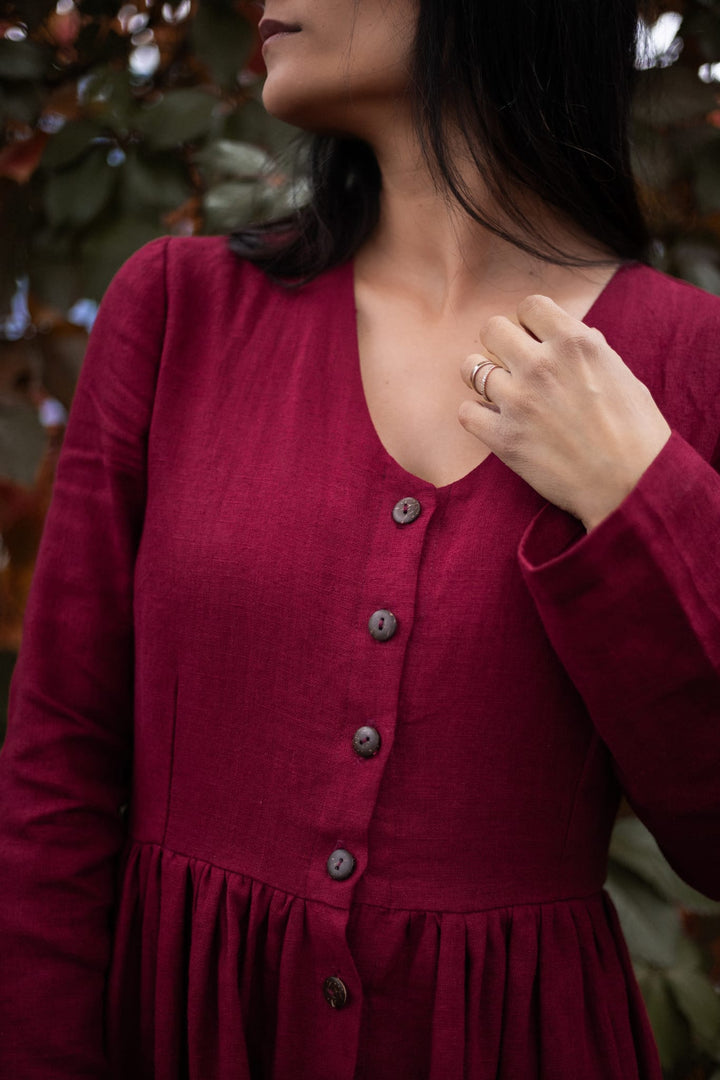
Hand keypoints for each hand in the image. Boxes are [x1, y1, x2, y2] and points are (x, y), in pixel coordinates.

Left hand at [458, 294, 671, 530]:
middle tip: (513, 365)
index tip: (535, 339)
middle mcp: (541, 365)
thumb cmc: (636, 434)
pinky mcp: (503, 438)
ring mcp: (518, 401)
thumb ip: (592, 351)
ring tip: (500, 394)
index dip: (530, 322)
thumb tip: (576, 335)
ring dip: (483, 379)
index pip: (530, 305)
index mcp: (575, 343)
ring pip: (471, 368)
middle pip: (492, 328)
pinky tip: (494, 422)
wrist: (631, 485)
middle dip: (500, 343)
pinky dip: (476, 416)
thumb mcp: (623, 376)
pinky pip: (465, 412)